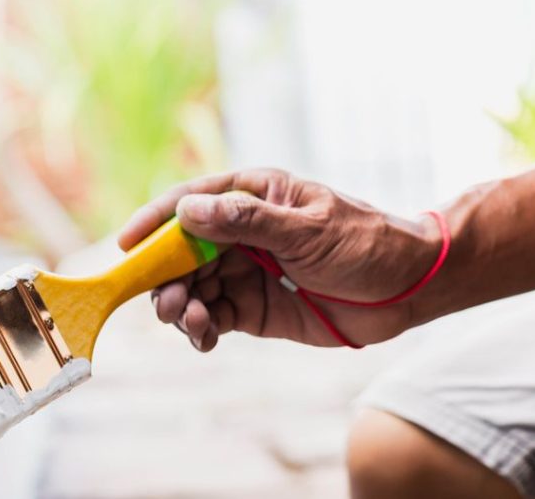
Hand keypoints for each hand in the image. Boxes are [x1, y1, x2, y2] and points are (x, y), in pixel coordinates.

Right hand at [118, 168, 442, 350]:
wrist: (408, 288)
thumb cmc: (366, 243)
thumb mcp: (309, 229)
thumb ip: (248, 222)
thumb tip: (189, 213)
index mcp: (252, 196)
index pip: (190, 203)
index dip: (153, 222)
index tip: (126, 245)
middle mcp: (239, 232)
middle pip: (181, 252)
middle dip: (166, 278)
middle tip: (168, 304)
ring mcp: (244, 271)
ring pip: (192, 287)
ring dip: (182, 306)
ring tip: (193, 323)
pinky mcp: (253, 307)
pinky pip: (212, 316)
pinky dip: (201, 329)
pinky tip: (204, 338)